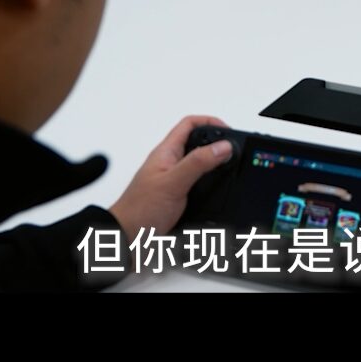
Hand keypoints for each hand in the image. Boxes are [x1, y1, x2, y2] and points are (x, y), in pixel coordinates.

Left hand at [108, 114, 232, 235]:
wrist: (126, 238)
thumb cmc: (139, 210)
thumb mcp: (173, 182)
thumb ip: (198, 163)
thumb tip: (223, 146)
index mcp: (166, 153)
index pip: (190, 124)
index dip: (210, 122)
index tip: (229, 133)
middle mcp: (170, 163)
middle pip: (198, 142)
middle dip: (217, 143)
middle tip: (234, 151)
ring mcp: (173, 180)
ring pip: (199, 164)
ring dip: (216, 164)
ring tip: (230, 168)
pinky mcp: (177, 197)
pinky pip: (199, 183)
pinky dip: (212, 184)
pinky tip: (219, 190)